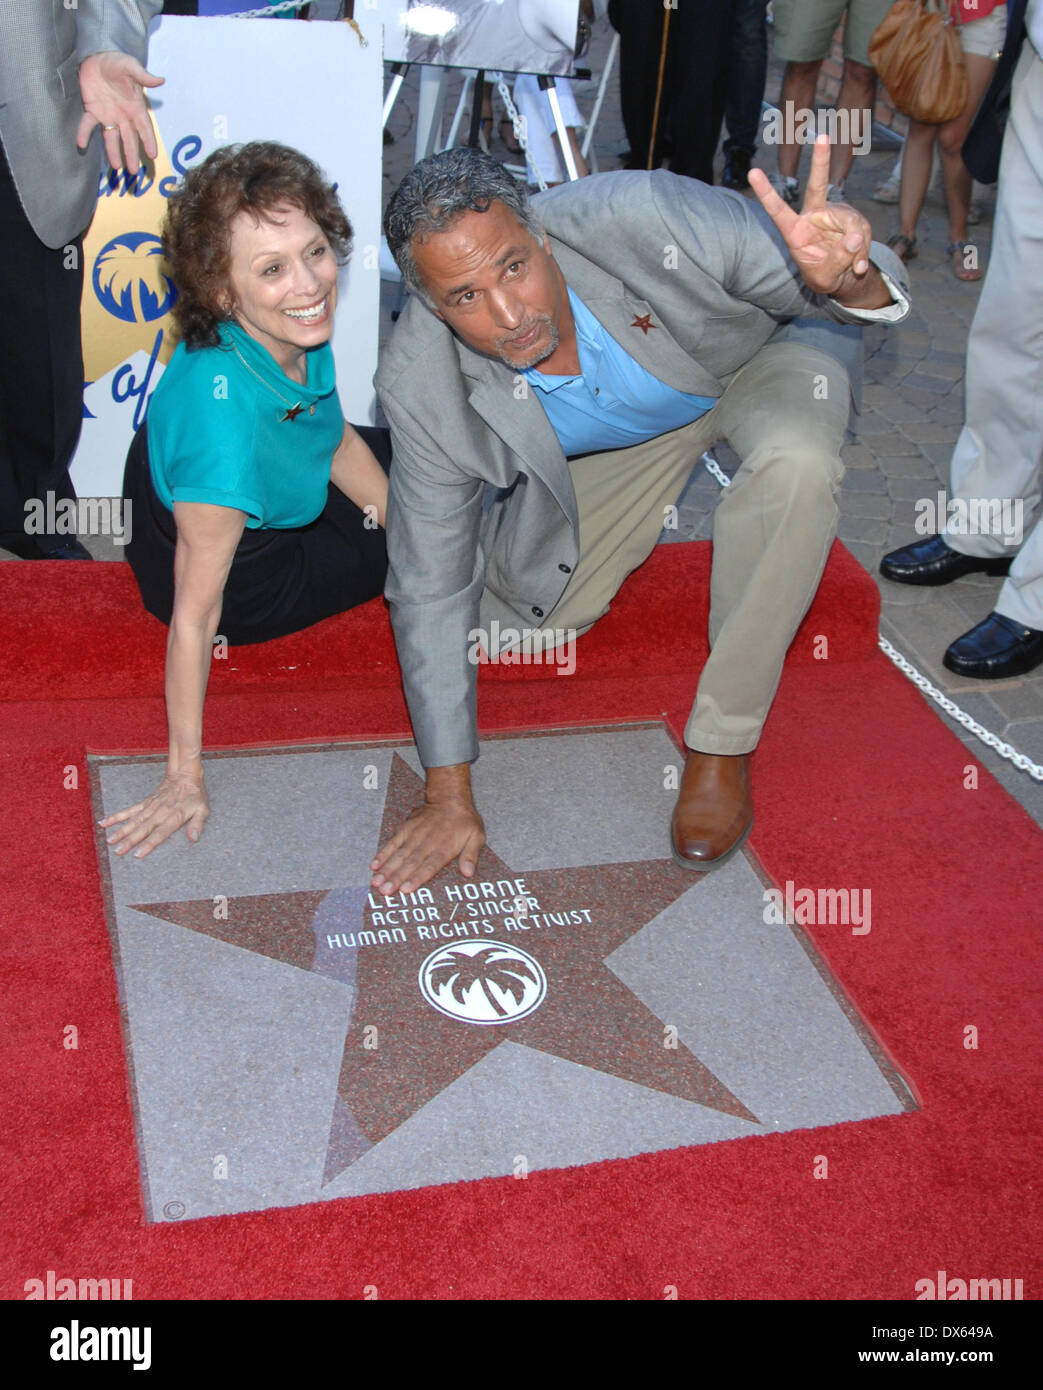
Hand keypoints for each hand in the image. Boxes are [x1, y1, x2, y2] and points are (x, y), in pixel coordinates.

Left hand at [77, 51, 164, 174]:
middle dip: (132, 155)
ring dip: (113, 152)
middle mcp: (123, 116)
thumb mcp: (130, 66)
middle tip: (134, 172)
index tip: (153, 156)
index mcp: (135, 107)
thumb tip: (160, 80)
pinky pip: (88, 124)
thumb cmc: (116, 62)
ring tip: (116, 167)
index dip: (149, 141)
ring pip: (112, 137)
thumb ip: (143, 75)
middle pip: (129, 139)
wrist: (96, 57)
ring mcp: (108, 115)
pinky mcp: (92, 111)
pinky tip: (81, 144)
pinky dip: (84, 133)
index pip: (144, 128)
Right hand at [99, 769, 208, 858]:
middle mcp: (159, 813)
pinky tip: (104, 823)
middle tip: (118, 852)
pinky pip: (129, 810)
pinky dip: (116, 816)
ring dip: (121, 831)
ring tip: (109, 841)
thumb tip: (194, 838)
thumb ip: (197, 824)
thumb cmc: (195, 795)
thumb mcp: (203, 810)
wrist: (185, 775)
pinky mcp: (145, 803)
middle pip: (143, 829)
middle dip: (130, 841)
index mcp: (174, 816)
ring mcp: (150, 807)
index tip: (138, 854)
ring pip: (133, 821)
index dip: (149, 843)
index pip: (160, 833)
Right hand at [370, 800, 485, 895]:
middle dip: (396, 878)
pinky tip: (374, 865)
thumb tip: (468, 872)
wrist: (449, 798)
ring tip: (376, 882)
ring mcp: (414, 836)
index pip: (429, 866)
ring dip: (387, 869)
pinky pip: (392, 843)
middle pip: (410, 863)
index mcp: (444, 848)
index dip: (416, 878)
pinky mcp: (405, 829)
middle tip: (384, 891)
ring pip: (398, 855)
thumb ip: (471, 855)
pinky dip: (383, 854)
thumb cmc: (464, 821)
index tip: (405, 890)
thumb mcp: (476, 836)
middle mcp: (427, 843)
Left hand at [748, 134, 873, 298]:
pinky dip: (864, 251)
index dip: (766, 193)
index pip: (778, 211)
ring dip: (857, 248)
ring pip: (853, 224)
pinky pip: (862, 232)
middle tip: (823, 135)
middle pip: (818, 185)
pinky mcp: (853, 219)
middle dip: (820, 161)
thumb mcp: (825, 277)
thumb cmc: (823, 276)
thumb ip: (837, 260)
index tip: (752, 172)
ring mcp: (836, 214)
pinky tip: (858, 266)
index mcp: (795, 231)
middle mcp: (814, 216)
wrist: (842, 278)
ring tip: (854, 268)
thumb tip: (853, 238)